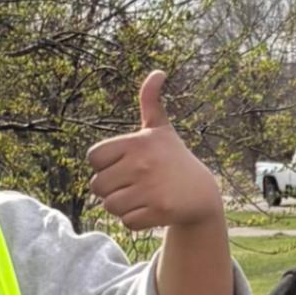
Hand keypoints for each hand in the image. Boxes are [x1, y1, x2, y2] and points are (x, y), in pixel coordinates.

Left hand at [87, 71, 224, 235]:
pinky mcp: (160, 211)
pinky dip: (135, 220)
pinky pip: (126, 222)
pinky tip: (151, 210)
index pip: (93, 158)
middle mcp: (143, 163)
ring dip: (122, 206)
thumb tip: (158, 72)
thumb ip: (150, 101)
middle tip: (133, 184)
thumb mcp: (161, 129)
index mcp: (137, 142)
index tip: (123, 164)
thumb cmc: (174, 159)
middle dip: (112, 189)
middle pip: (97, 186)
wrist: (202, 192)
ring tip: (142, 197)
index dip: (104, 164)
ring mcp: (151, 188)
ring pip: (110, 206)